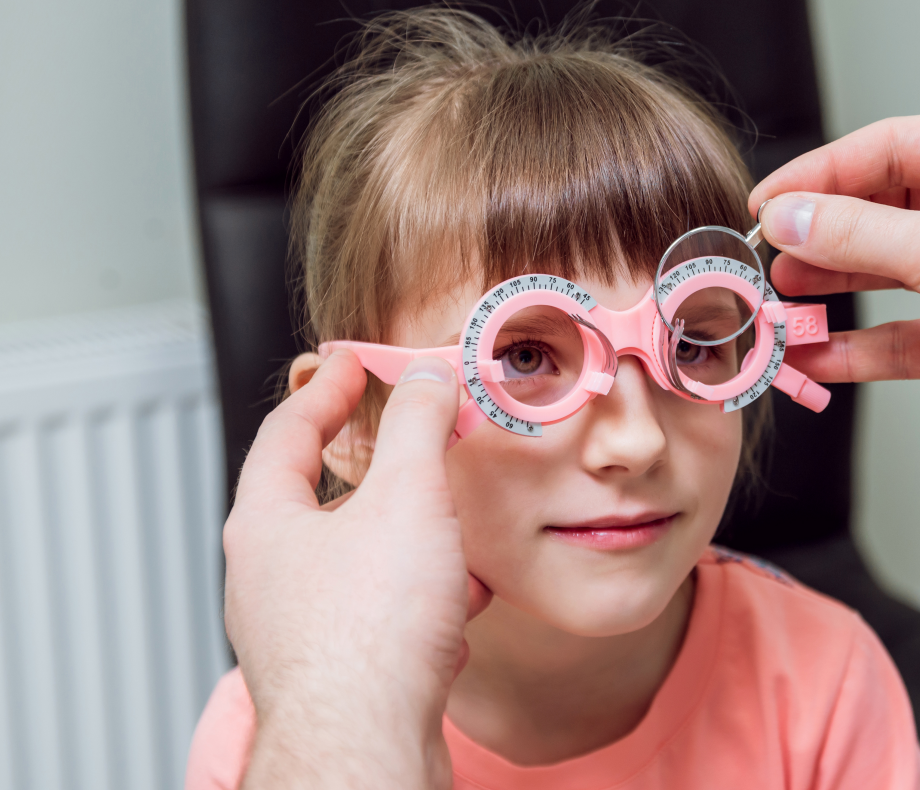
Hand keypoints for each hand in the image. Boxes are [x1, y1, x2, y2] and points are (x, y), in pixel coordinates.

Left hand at [223, 350, 490, 788]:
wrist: (367, 749)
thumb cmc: (369, 635)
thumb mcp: (406, 497)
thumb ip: (417, 425)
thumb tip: (426, 375)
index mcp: (265, 526)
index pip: (286, 432)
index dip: (326, 389)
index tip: (352, 365)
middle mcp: (269, 579)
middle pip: (317, 500)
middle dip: (376, 469)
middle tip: (408, 441)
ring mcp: (299, 632)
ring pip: (356, 563)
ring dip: (408, 539)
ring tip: (452, 527)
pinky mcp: (337, 677)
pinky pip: (380, 617)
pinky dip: (421, 598)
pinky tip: (459, 606)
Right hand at [752, 114, 919, 579]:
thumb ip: (861, 236)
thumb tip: (792, 218)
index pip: (893, 148)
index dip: (825, 173)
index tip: (771, 201)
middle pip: (887, 212)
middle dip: (824, 237)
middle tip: (770, 257)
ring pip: (892, 276)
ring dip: (836, 293)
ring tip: (782, 306)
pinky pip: (906, 335)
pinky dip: (863, 349)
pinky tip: (822, 359)